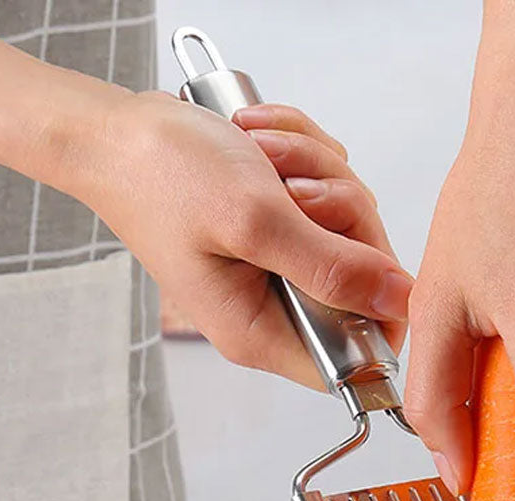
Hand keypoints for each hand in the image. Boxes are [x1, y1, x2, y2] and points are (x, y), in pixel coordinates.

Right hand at [87, 92, 410, 386]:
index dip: (379, 309)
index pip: (356, 358)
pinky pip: (328, 193)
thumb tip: (399, 301)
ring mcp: (278, 267)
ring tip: (263, 155)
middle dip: (342, 216)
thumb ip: (334, 268)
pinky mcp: (280, 228)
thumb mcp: (256, 220)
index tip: (361, 254)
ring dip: (319, 174)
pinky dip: (305, 159)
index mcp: (261, 332)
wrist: (115, 127)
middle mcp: (274, 309)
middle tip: (293, 188)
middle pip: (363, 282)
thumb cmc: (161, 174)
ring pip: (349, 228)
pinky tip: (260, 145)